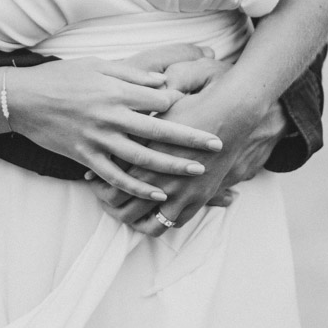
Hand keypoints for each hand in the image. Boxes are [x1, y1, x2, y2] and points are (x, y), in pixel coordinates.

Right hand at [5, 57, 222, 204]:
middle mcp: (110, 116)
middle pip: (159, 130)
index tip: (198, 107)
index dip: (180, 105)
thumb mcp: (97, 65)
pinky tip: (158, 194)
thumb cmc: (61, 78)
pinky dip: (138, 187)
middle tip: (218, 144)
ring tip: (197, 171)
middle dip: (191, 138)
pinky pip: (116, 177)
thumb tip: (163, 82)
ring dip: (172, 166)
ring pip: (142, 158)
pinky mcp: (85, 157)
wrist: (22, 100)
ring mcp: (98, 139)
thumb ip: (131, 73)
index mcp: (116, 90)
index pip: (159, 100)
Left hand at [92, 78, 283, 231]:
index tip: (94, 180)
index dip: (98, 184)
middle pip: (123, 207)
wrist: (233, 112)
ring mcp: (181, 192)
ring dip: (133, 220)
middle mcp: (160, 179)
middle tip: (105, 200)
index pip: (111, 183)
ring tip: (127, 211)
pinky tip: (154, 212)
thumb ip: (133, 120)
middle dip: (110, 206)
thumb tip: (113, 123)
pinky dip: (160, 221)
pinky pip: (174, 223)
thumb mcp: (156, 107)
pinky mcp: (199, 198)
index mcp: (145, 155)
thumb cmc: (192, 103)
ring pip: (146, 223)